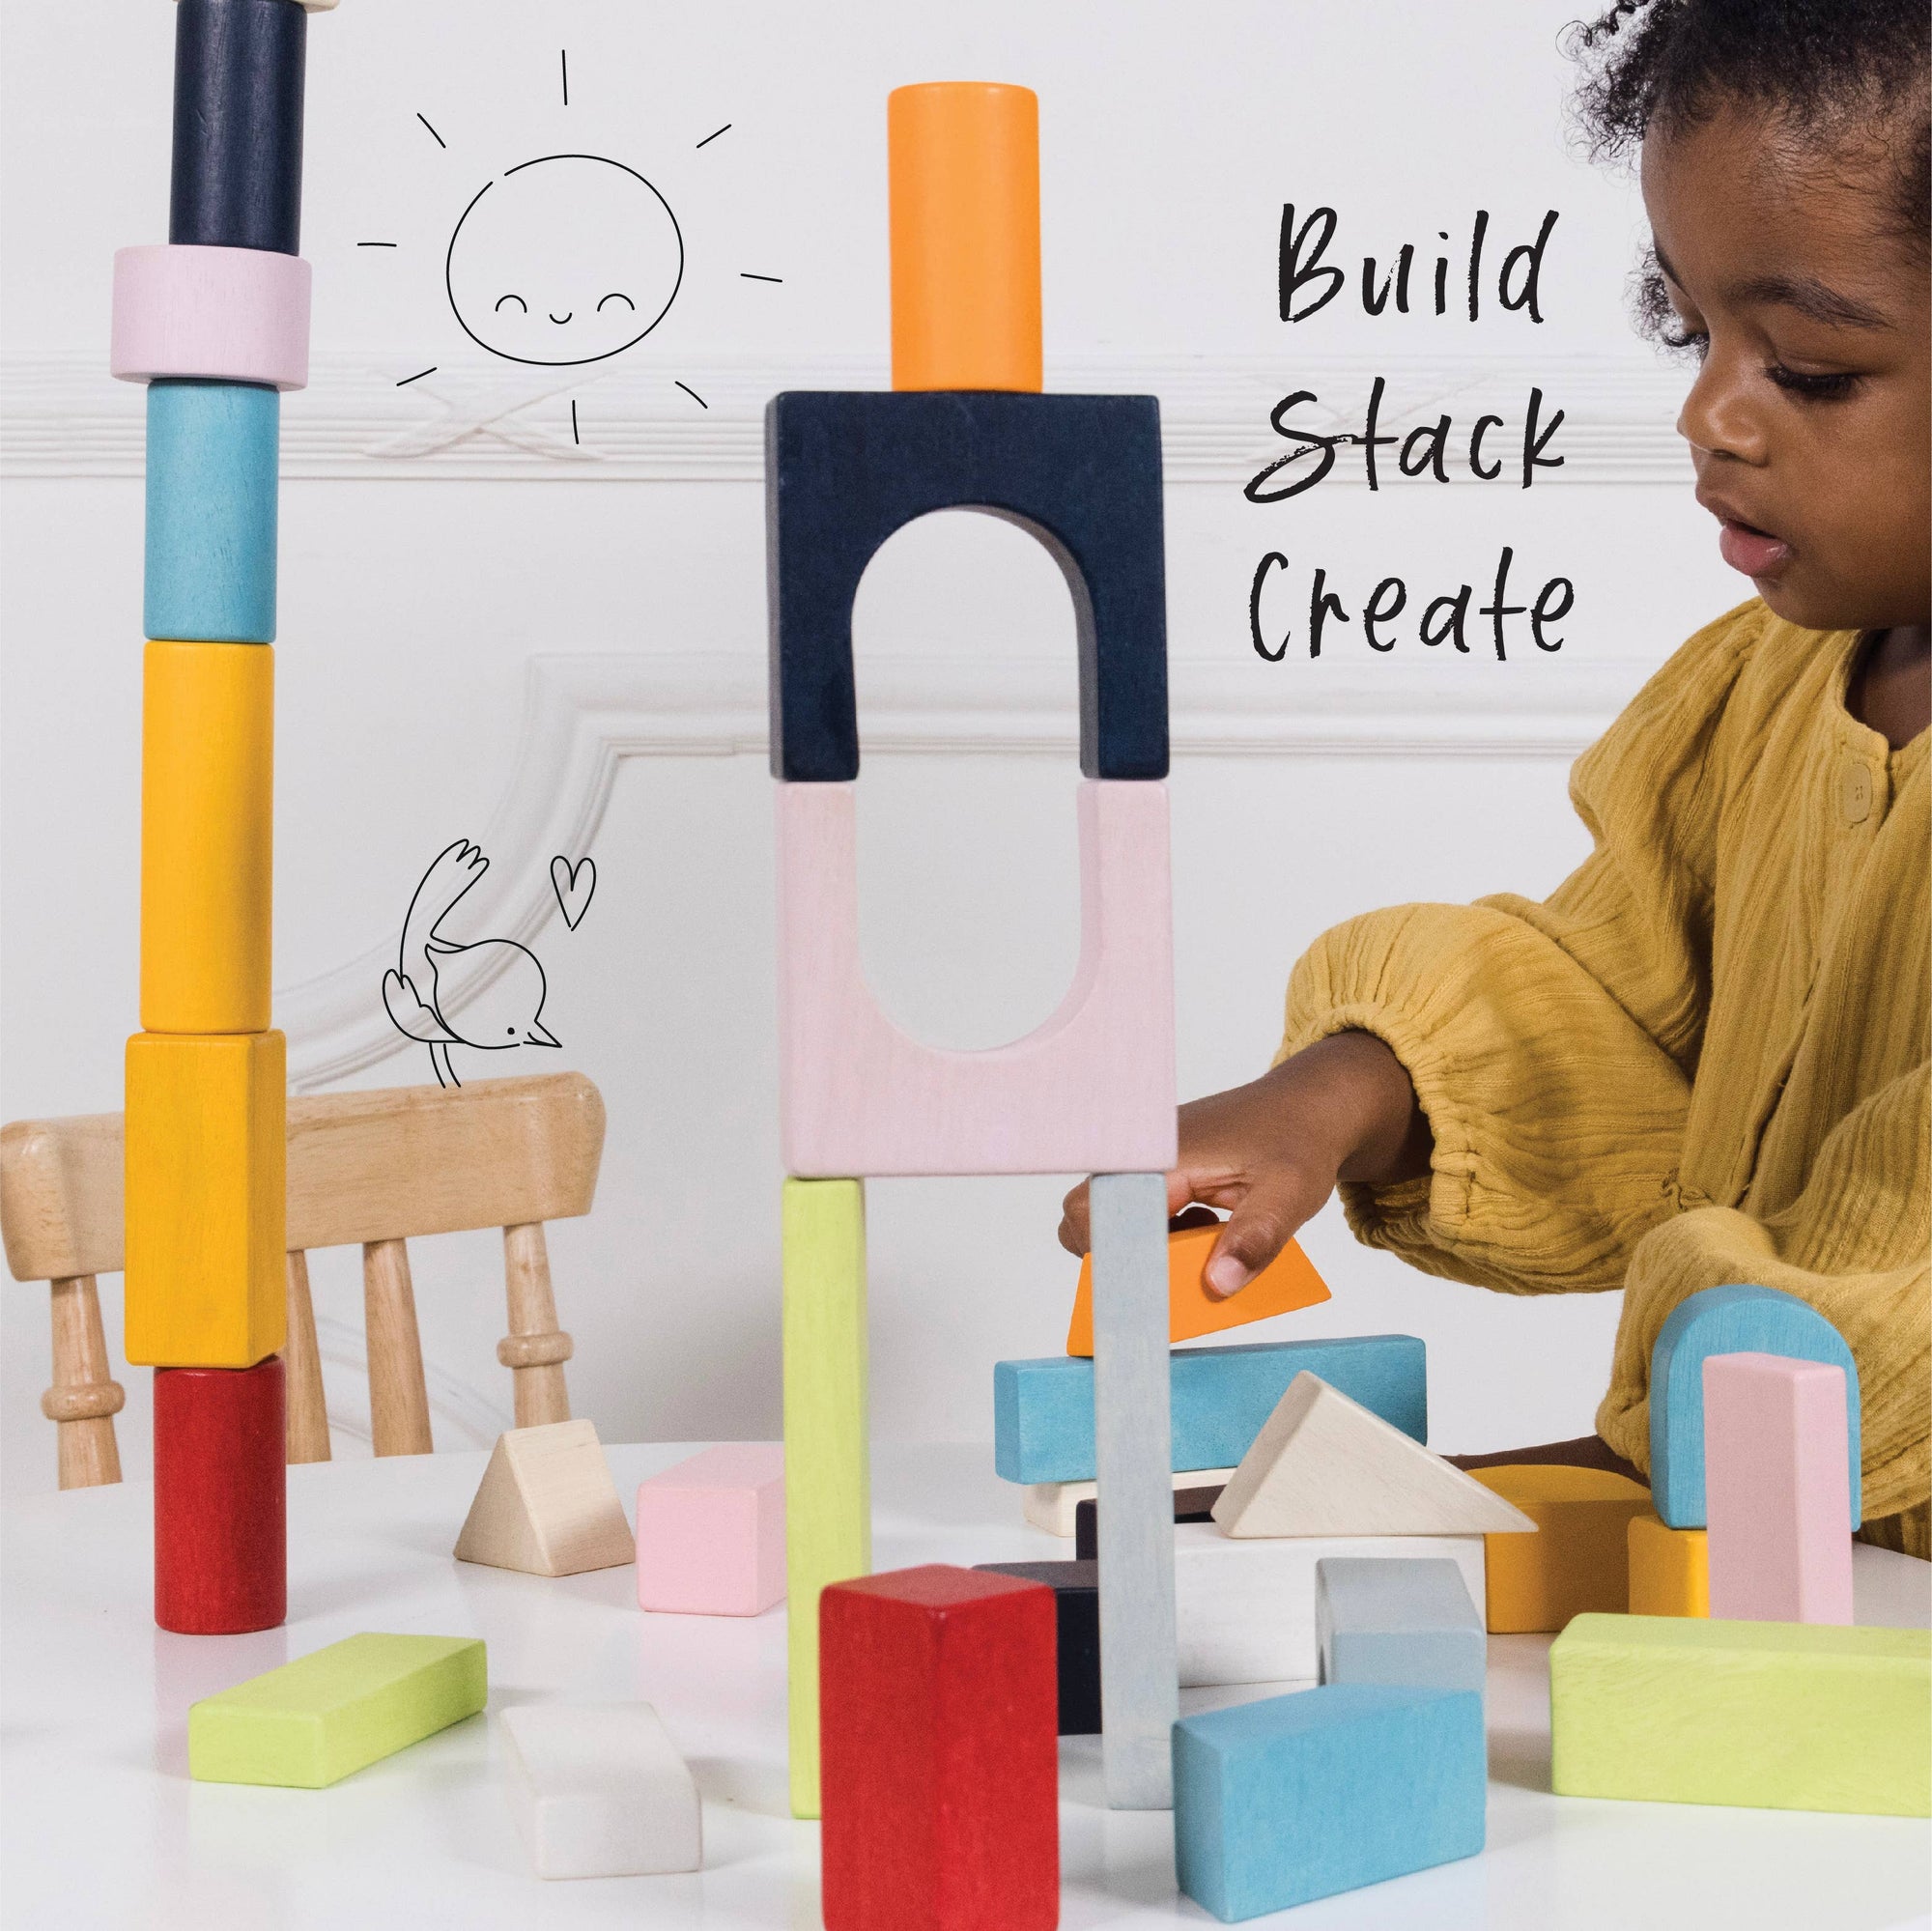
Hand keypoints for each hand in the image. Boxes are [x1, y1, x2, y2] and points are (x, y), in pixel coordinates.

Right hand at [1057, 1030, 1430, 1297]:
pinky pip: (1135, 1213)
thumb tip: (1218, 1284)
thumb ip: (1254, 1239)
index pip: (1093, 1210)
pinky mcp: (1157, 1172)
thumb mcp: (1288, 1194)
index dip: (1108, 1255)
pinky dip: (1162, 1235)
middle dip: (1124, 1255)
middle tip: (1179, 1263)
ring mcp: (1145, 1162)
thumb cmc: (1297, 1141)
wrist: (1306, 1108)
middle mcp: (1140, 1155)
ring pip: (1110, 1219)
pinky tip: (1206, 1228)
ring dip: (1147, 1247)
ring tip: (1202, 1241)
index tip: (1144, 1288)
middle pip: (1088, 1218)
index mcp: (1160, 1156)